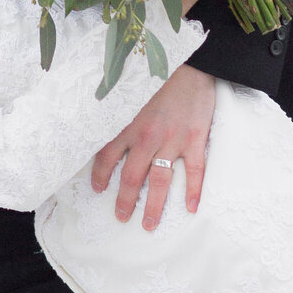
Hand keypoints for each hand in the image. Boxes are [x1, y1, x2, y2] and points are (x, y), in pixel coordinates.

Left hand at [90, 62, 215, 230]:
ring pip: (159, 181)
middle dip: (124, 200)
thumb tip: (102, 130)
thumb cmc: (159, 80)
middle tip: (121, 218)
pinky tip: (190, 208)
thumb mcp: (132, 95)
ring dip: (153, 206)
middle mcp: (148, 137)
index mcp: (129, 125)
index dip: (101, 174)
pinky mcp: (195, 140)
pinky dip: (192, 191)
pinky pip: (194, 172)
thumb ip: (121, 117)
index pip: (108, 155)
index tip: (98, 189)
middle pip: (132, 176)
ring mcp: (173, 141)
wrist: (191, 67)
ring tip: (148, 225)